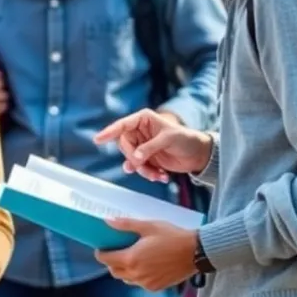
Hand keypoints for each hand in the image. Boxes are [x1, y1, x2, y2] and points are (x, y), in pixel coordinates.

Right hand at [94, 108, 212, 181]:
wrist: (198, 155)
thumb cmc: (186, 139)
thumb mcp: (168, 139)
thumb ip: (150, 148)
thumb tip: (134, 159)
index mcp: (143, 120)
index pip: (122, 125)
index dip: (109, 132)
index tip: (98, 139)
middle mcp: (140, 132)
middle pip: (125, 146)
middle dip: (133, 159)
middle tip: (144, 166)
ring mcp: (143, 146)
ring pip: (131, 160)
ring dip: (142, 170)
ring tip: (157, 175)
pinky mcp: (147, 159)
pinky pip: (140, 168)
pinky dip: (149, 174)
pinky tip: (162, 177)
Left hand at [95, 219, 198, 291]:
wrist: (196, 252)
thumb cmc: (172, 236)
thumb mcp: (148, 226)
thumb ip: (126, 224)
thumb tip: (108, 221)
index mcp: (131, 259)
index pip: (107, 260)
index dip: (101, 254)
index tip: (101, 248)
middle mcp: (137, 274)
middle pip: (115, 271)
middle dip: (112, 262)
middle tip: (116, 251)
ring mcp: (147, 283)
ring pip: (127, 279)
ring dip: (124, 270)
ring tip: (131, 258)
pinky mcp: (157, 287)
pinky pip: (140, 283)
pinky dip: (138, 276)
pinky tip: (145, 265)